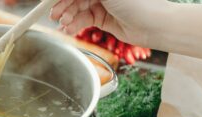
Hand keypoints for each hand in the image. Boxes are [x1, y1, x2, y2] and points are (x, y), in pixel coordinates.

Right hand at [50, 0, 171, 46]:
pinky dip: (75, 25)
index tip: (49, 1)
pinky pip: (83, 20)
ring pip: (77, 9)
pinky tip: (68, 29)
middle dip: (62, 5)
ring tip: (62, 24)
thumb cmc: (136, 1)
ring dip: (68, 17)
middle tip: (52, 14)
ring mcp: (102, 4)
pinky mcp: (102, 19)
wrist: (153, 25)